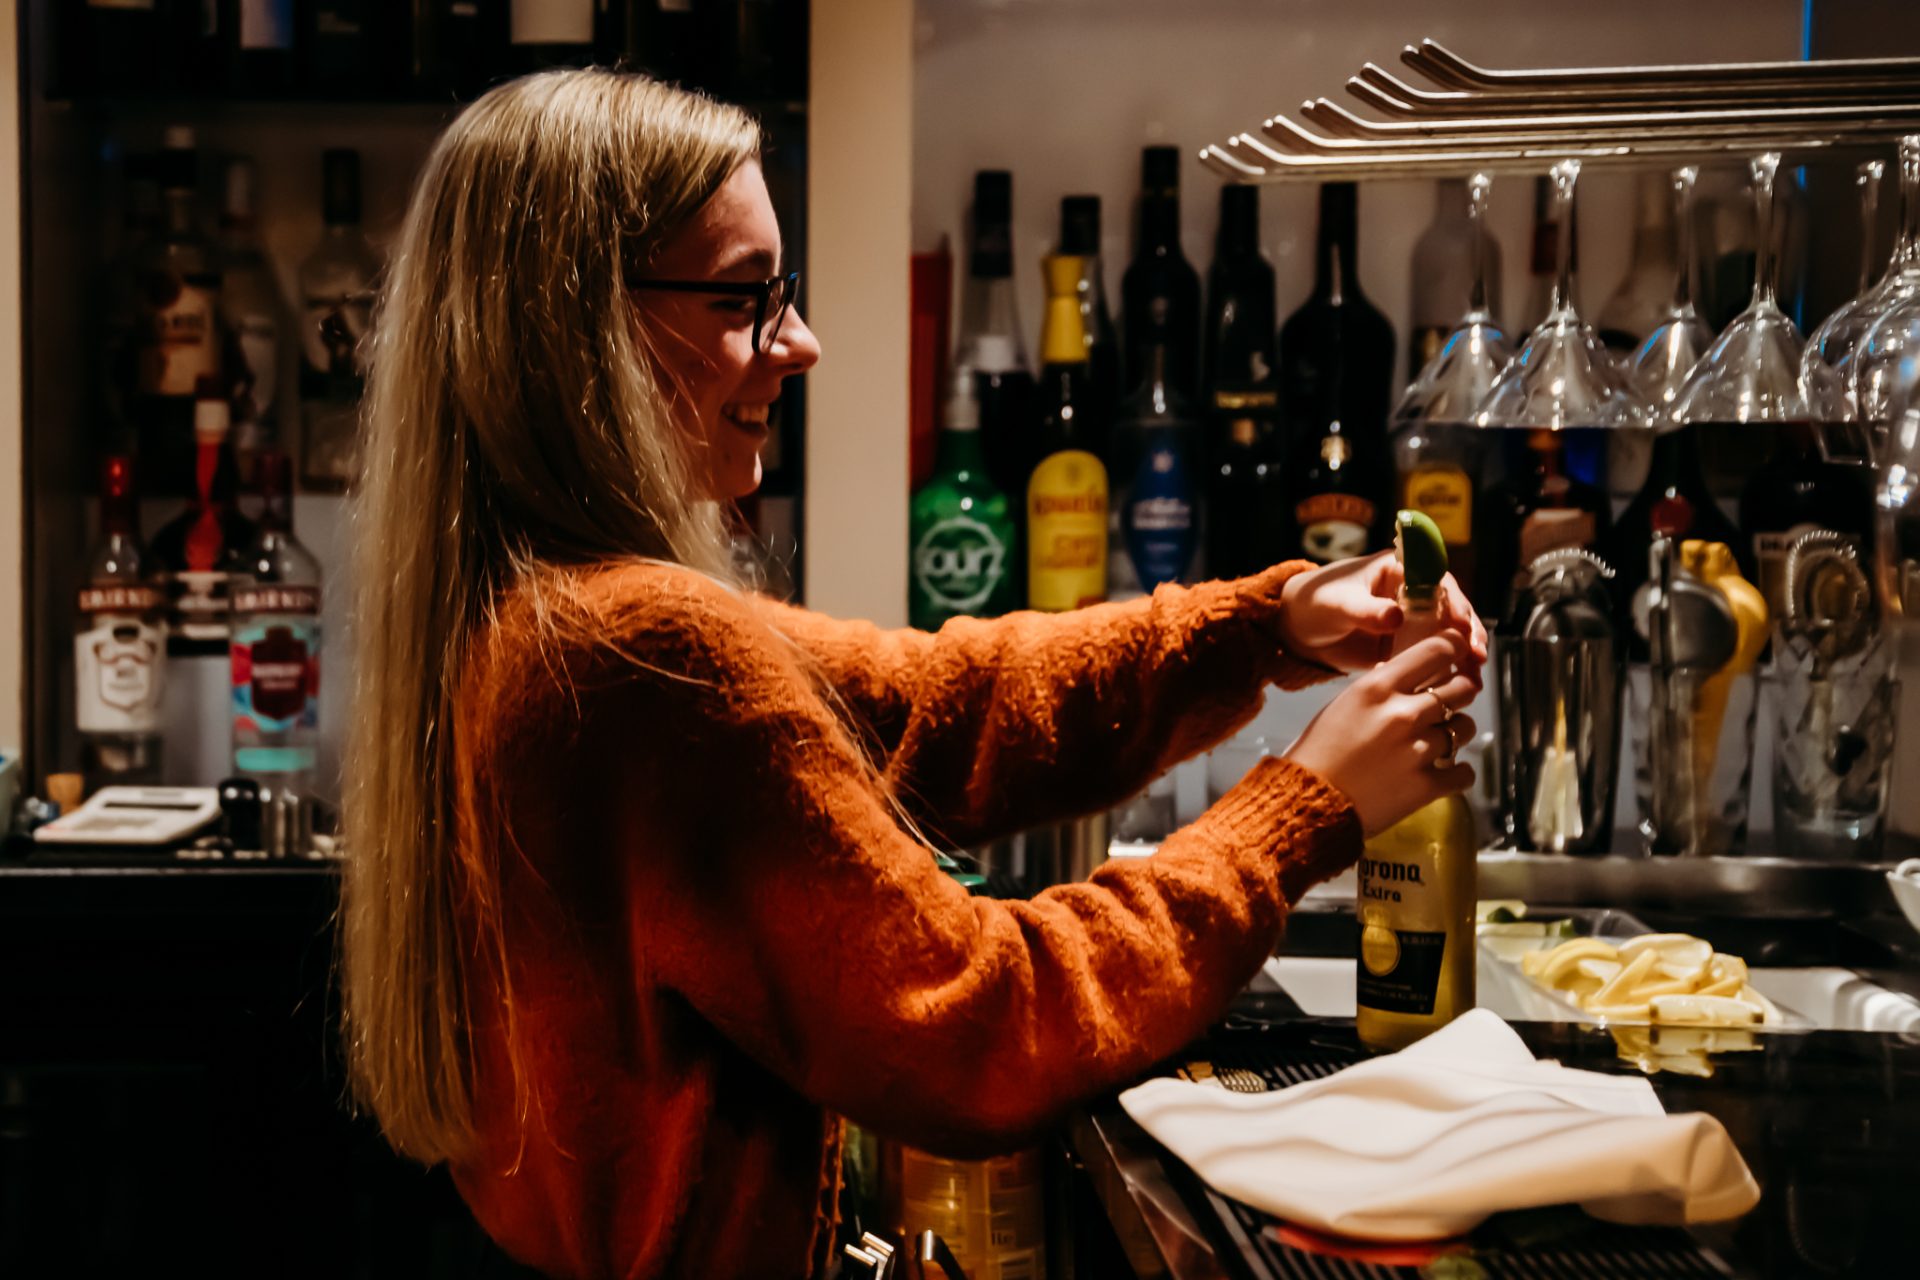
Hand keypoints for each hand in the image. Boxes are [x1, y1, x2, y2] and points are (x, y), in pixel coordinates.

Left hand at [1276, 552, 1487, 674]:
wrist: (1296, 631)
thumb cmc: (1314, 604)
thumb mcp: (1338, 604)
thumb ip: (1365, 610)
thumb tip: (1395, 616)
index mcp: (1398, 570)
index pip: (1436, 581)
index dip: (1454, 601)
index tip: (1462, 623)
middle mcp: (1411, 593)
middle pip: (1450, 609)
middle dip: (1467, 631)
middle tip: (1476, 654)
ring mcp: (1411, 621)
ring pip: (1446, 634)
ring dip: (1463, 652)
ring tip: (1474, 674)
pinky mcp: (1405, 646)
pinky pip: (1431, 656)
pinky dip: (1445, 668)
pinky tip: (1456, 685)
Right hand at [1284, 632, 1479, 835]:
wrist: (1304, 803)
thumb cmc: (1318, 752)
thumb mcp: (1345, 704)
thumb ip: (1382, 688)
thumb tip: (1412, 677)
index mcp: (1378, 687)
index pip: (1438, 650)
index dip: (1456, 647)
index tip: (1459, 652)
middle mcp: (1402, 713)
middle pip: (1462, 687)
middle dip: (1460, 693)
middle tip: (1450, 703)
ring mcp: (1416, 750)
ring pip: (1465, 728)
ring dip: (1456, 733)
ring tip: (1438, 743)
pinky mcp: (1425, 786)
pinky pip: (1465, 772)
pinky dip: (1458, 774)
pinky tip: (1443, 773)